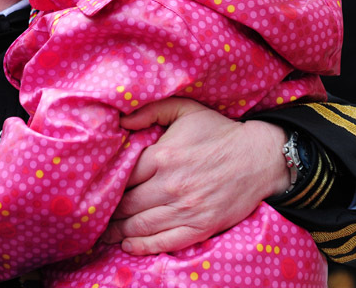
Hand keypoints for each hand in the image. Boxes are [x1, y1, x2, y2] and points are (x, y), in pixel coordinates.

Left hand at [103, 98, 288, 254]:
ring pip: (140, 225)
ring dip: (119, 231)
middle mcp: (171, 185)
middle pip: (127, 204)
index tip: (99, 188)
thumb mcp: (185, 109)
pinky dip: (142, 246)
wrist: (259, 157)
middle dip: (109, 211)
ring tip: (106, 232)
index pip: (124, 177)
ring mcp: (186, 208)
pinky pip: (164, 242)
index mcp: (163, 157)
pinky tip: (127, 245)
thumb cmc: (219, 131)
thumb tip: (122, 122)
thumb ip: (151, 110)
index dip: (109, 184)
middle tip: (96, 215)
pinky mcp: (200, 226)